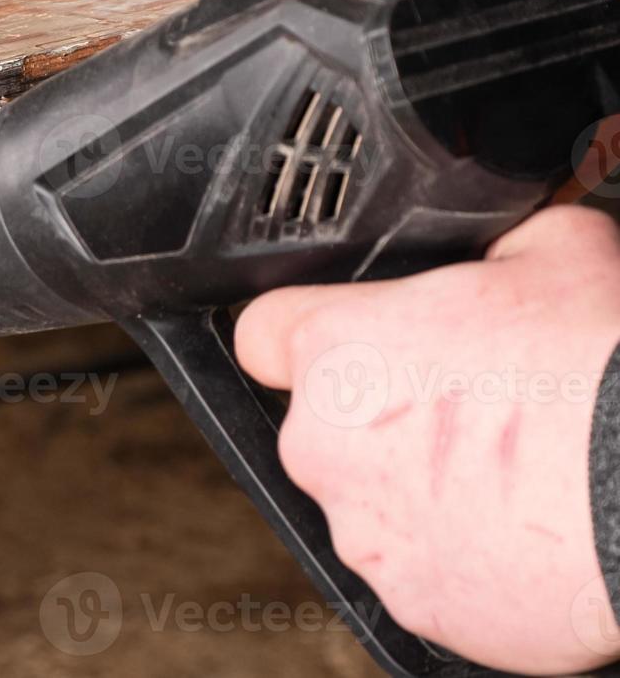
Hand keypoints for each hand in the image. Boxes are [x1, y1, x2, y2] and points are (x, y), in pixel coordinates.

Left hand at [235, 205, 619, 674]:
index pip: (265, 333)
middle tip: (474, 407)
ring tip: (513, 473)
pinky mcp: (412, 601)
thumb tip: (493, 253)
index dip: (307, 332)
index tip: (345, 340)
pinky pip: (424, 568)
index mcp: (336, 350)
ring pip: (374, 500)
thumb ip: (487, 250)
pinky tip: (527, 527)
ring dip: (423, 489)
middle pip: (328, 423)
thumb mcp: (555, 249)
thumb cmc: (605, 365)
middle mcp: (324, 444)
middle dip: (387, 415)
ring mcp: (364, 532)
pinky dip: (463, 555)